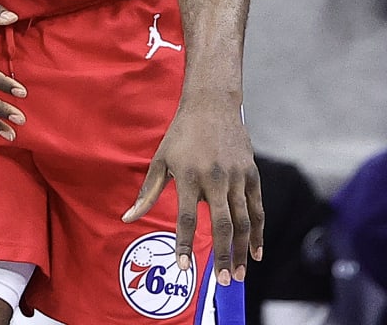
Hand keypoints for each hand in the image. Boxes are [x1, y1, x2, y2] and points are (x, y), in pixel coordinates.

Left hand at [124, 98, 262, 286]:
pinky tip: (256, 253)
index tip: (183, 266)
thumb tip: (127, 218)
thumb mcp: (160, 160)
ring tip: (237, 274)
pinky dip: (259, 233)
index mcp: (188, 176)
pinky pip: (258, 209)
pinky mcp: (252, 174)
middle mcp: (214, 178)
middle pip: (221, 225)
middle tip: (222, 281)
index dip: (184, 244)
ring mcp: (236, 177)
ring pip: (243, 221)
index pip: (185, 218)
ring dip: (241, 250)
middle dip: (222, 255)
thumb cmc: (181, 135)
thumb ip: (148, 193)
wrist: (212, 105)